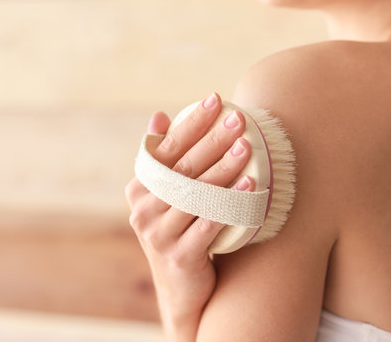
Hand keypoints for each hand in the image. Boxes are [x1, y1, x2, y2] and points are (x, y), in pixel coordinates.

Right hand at [124, 92, 254, 337]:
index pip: (166, 149)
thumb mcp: (166, 197)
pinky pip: (209, 224)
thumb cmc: (180, 232)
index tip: (215, 99)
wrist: (181, 290)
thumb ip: (164, 160)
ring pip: (196, 195)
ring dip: (223, 168)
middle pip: (183, 168)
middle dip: (212, 140)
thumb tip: (159, 115)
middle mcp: (144, 210)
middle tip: (239, 118)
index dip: (191, 123)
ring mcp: (160, 235)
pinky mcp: (180, 257)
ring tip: (247, 146)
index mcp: (140, 189)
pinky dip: (230, 202)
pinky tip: (250, 184)